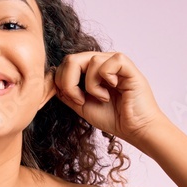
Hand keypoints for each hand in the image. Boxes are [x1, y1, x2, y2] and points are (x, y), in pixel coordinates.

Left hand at [53, 51, 168, 144]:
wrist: (135, 129)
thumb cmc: (114, 118)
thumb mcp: (82, 106)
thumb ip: (67, 93)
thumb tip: (51, 79)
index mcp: (91, 71)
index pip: (67, 64)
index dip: (62, 82)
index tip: (73, 100)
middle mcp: (102, 62)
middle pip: (72, 58)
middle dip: (69, 82)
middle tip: (79, 99)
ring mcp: (115, 62)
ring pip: (89, 60)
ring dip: (90, 85)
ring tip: (102, 98)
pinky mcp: (127, 66)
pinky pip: (107, 62)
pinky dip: (104, 79)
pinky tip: (113, 88)